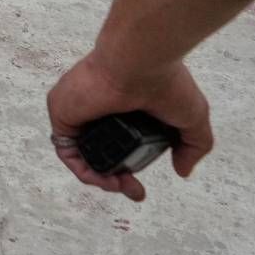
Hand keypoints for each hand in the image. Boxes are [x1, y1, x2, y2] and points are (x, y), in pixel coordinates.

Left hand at [46, 54, 213, 202]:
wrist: (139, 63)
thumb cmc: (166, 81)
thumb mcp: (192, 119)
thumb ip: (191, 146)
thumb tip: (182, 171)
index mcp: (126, 105)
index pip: (121, 142)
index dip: (130, 169)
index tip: (141, 186)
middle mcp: (100, 107)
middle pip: (100, 152)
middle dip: (116, 179)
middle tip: (134, 191)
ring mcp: (79, 109)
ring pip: (82, 154)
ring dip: (100, 178)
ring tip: (120, 187)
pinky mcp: (62, 110)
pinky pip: (67, 148)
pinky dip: (83, 169)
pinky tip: (103, 180)